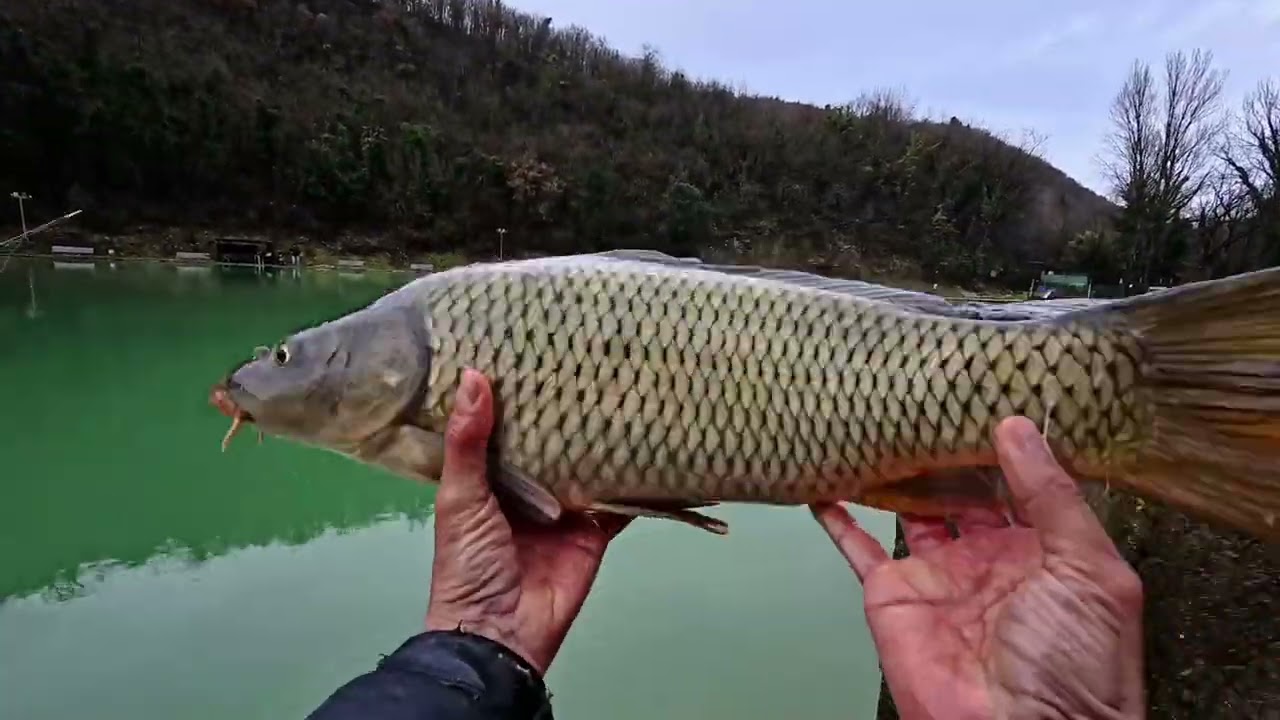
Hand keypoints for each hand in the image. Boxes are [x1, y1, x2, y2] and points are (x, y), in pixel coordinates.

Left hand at [423, 369, 630, 675]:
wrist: (501, 632)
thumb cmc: (468, 562)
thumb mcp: (460, 497)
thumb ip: (468, 441)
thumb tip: (473, 375)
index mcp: (487, 478)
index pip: (501, 426)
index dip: (511, 393)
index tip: (527, 348)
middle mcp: (527, 488)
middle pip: (550, 442)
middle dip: (563, 411)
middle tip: (584, 358)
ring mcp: (564, 508)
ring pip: (587, 463)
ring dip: (600, 437)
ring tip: (622, 388)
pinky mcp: (595, 530)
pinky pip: (619, 499)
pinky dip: (635, 479)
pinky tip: (653, 444)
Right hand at [810, 416, 1145, 719]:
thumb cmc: (1075, 666)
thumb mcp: (1090, 571)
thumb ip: (1054, 497)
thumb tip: (1018, 427)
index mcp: (1045, 550)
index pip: (1023, 481)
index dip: (1009, 441)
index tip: (992, 392)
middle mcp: (989, 556)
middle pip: (963, 488)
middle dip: (950, 447)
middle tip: (933, 392)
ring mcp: (938, 574)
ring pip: (912, 508)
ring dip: (899, 471)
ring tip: (883, 419)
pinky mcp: (893, 595)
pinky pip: (859, 549)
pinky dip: (838, 519)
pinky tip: (825, 484)